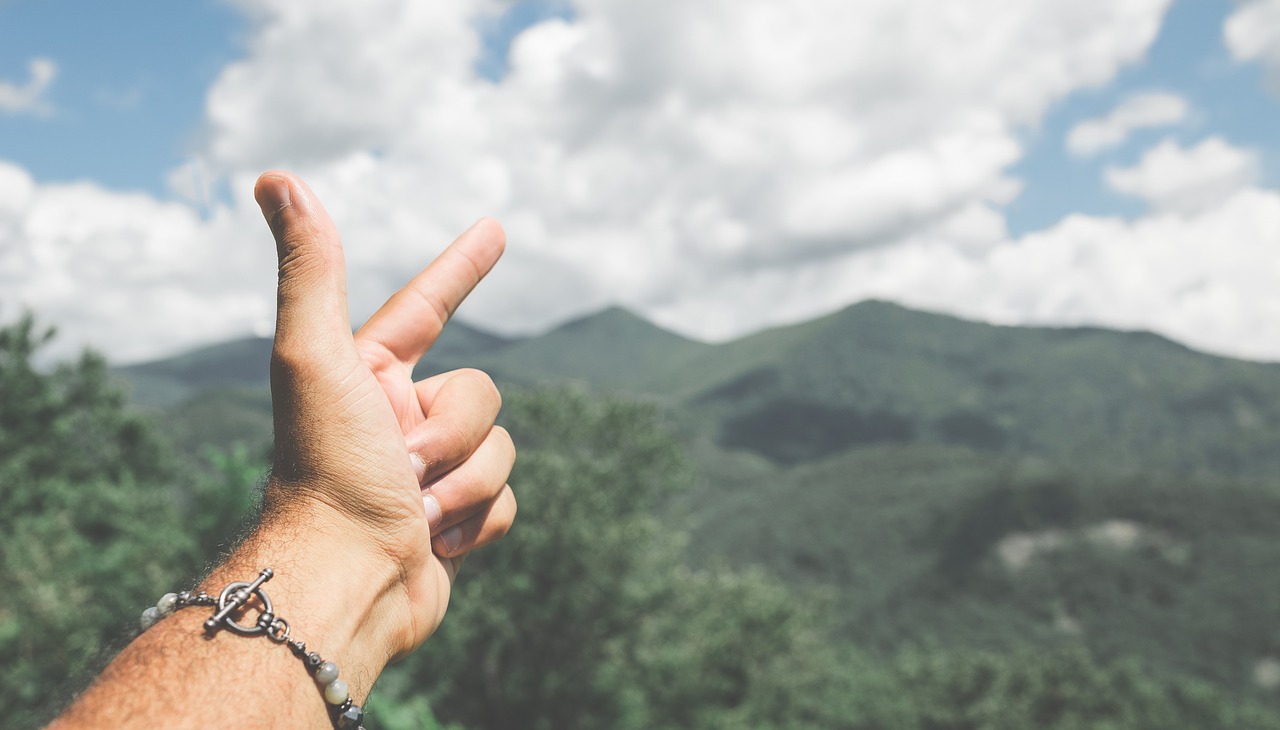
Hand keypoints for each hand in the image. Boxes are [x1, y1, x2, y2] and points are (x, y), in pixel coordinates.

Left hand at [255, 170, 515, 658]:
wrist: (344, 581)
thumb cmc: (326, 469)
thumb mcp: (315, 358)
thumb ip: (310, 271)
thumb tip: (274, 178)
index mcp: (371, 376)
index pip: (427, 304)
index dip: (462, 266)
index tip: (495, 232)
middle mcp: (399, 419)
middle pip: (483, 391)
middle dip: (453, 432)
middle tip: (401, 463)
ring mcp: (428, 473)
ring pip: (500, 448)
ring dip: (463, 482)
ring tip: (411, 510)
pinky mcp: (453, 523)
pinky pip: (506, 500)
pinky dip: (476, 522)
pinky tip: (432, 543)